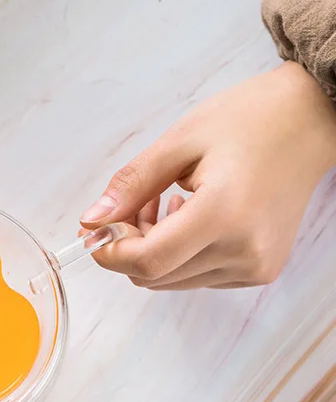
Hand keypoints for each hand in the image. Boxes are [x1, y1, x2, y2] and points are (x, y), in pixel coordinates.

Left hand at [79, 62, 335, 289]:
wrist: (310, 122)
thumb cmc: (248, 121)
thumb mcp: (179, 142)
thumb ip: (131, 185)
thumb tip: (91, 222)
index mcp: (223, 214)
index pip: (148, 261)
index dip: (111, 252)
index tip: (95, 230)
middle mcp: (243, 250)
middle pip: (155, 276)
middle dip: (128, 247)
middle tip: (131, 205)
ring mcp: (255, 266)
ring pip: (172, 280)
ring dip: (152, 251)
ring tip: (164, 205)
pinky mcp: (260, 271)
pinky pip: (196, 277)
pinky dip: (179, 255)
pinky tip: (188, 217)